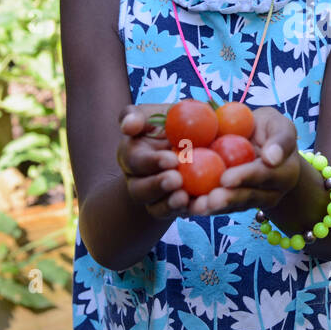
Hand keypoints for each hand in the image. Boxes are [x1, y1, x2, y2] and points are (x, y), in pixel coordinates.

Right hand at [116, 103, 188, 218]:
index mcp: (132, 156)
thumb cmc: (171, 122)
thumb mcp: (154, 114)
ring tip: (185, 198)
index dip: (152, 162)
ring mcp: (156, 198)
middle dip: (158, 186)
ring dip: (170, 204)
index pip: (136, 161)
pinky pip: (178, 214)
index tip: (171, 160)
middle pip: (141, 189)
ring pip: (156, 207)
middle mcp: (139, 180)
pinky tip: (203, 206)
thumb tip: (128, 126)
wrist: (194, 142)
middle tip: (176, 180)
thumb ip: (137, 116)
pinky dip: (189, 211)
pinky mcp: (174, 208)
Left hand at [184, 106, 300, 217]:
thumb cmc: (269, 130)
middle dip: (227, 199)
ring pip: (231, 206)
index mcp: (284, 173)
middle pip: (247, 197)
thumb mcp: (279, 125)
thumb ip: (281, 139)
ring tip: (195, 207)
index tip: (226, 178)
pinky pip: (218, 207)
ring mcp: (250, 200)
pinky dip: (202, 206)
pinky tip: (185, 204)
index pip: (263, 175)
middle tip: (210, 199)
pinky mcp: (232, 203)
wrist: (259, 145)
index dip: (245, 177)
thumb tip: (271, 158)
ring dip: (212, 208)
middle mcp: (270, 193)